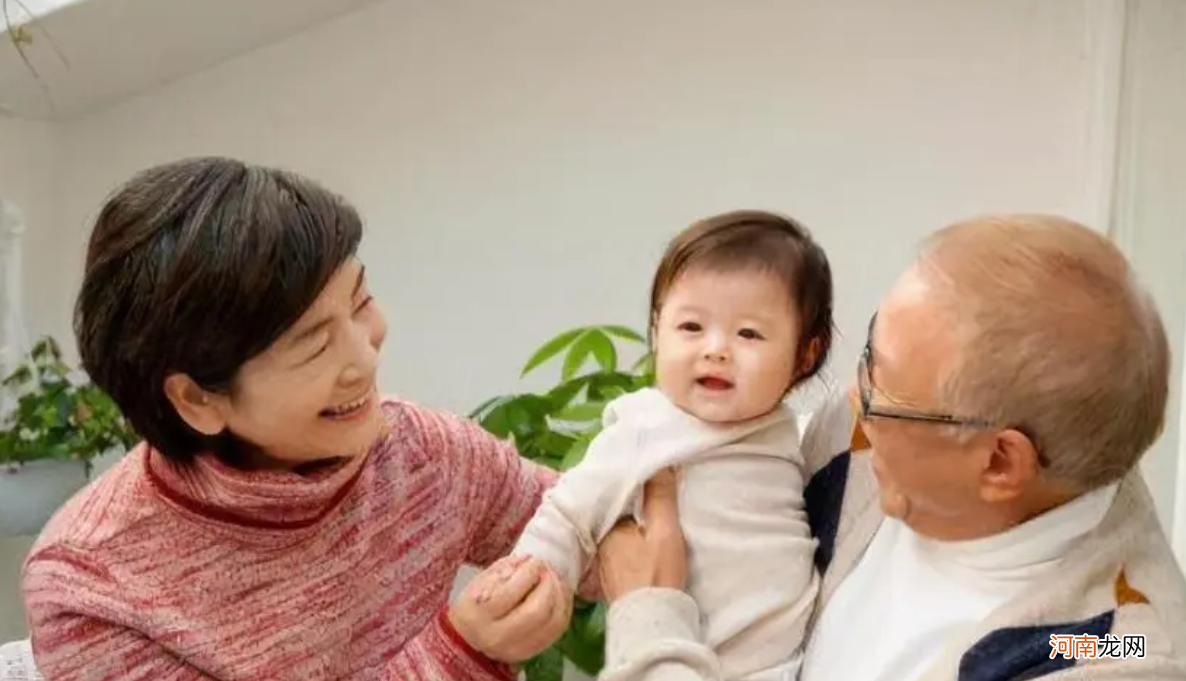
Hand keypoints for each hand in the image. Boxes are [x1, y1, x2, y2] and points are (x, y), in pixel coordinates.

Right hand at [449, 555, 572, 662]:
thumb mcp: (481, 581)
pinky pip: (558, 629)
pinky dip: (564, 608)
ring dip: (560, 595)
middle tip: (548, 569)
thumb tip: (528, 560)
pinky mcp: (533, 652)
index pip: (510, 593)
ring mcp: (517, 649)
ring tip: (556, 578)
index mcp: (479, 615)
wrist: (471, 638)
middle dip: (548, 584)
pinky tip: (561, 593)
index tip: (535, 561)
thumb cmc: (478, 603)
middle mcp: (497, 637)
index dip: (529, 573)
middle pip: (536, 611)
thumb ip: (504, 568)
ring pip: (553, 622)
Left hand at [597, 468, 686, 601]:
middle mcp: (599, 544)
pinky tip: (643, 548)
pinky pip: (621, 552)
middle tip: (652, 499)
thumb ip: (660, 496)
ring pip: (619, 536)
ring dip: (632, 529)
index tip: (649, 480)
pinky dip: (631, 546)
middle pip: (618, 517)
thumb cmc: (657, 574)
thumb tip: (660, 463)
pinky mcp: (613, 580)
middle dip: (632, 509)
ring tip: (649, 520)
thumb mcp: (664, 530)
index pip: (619, 499)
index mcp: (606, 528)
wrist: (652, 622)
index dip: (635, 489)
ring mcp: (604, 564)